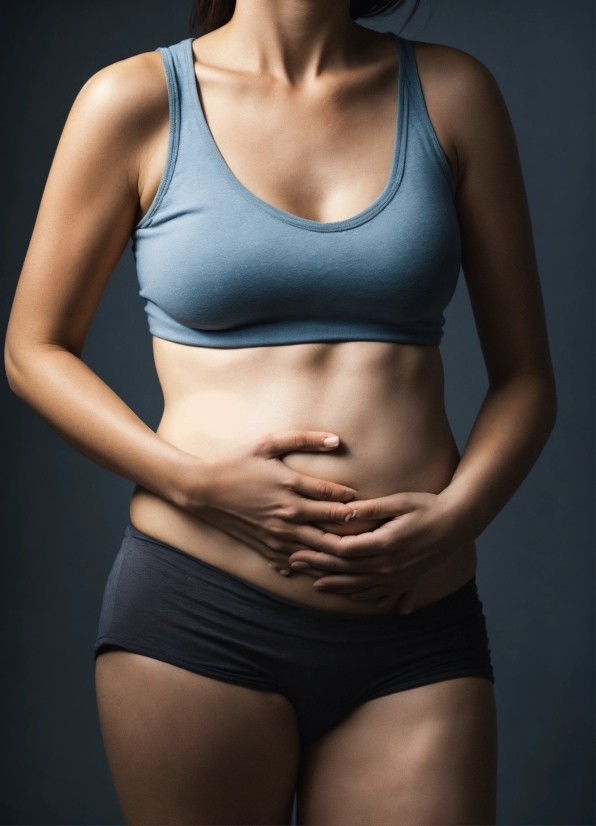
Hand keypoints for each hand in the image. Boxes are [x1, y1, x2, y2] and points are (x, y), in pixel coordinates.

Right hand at [182, 430, 357, 572]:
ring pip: (320, 550)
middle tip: (373, 527)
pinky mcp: (268, 549)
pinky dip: (316, 564)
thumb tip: (337, 439)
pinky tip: (329, 564)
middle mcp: (288, 514)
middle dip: (355, 528)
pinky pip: (299, 563)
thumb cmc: (238, 462)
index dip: (353, 499)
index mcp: (290, 486)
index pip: (333, 497)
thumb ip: (304, 439)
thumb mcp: (268, 443)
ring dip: (341, 550)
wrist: (204, 490)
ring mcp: (278, 535)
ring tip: (360, 549)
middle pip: (333, 528)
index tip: (365, 498)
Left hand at [287, 491, 465, 611]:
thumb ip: (370, 509)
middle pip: (346, 570)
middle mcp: (389, 565)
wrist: (458, 524)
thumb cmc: (427, 507)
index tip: (298, 548)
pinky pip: (380, 594)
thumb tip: (343, 511)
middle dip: (318, 568)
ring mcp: (398, 576)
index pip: (343, 551)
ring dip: (335, 586)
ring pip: (360, 587)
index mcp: (384, 544)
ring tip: (315, 585)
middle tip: (295, 566)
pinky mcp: (406, 580)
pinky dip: (362, 596)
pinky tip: (349, 596)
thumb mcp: (399, 502)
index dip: (318, 551)